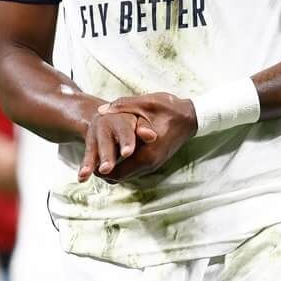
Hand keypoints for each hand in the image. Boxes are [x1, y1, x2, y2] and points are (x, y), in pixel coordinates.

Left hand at [83, 92, 197, 182]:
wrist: (191, 116)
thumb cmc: (169, 108)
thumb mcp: (145, 103)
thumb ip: (121, 106)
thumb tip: (100, 111)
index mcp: (146, 153)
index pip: (117, 172)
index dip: (100, 169)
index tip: (89, 159)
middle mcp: (150, 164)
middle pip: (119, 177)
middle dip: (104, 170)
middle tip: (90, 159)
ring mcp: (154, 164)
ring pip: (126, 175)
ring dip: (113, 168)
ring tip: (98, 156)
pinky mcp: (155, 161)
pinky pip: (134, 169)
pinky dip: (122, 164)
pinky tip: (114, 152)